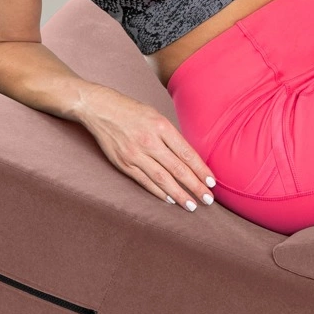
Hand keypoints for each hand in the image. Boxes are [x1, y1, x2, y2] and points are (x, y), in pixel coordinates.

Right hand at [81, 87, 215, 211]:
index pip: (187, 153)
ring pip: (162, 179)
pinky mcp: (123, 163)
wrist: (101, 109)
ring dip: (179, 194)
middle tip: (208, 200)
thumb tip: (188, 157)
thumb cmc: (132, 111)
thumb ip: (171, 136)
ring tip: (192, 205)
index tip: (212, 182)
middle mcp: (150, 141)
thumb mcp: (156, 116)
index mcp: (161, 127)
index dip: (201, 169)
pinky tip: (170, 200)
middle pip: (178, 168)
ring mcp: (136, 154)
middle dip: (195, 186)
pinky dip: (158, 192)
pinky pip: (144, 181)